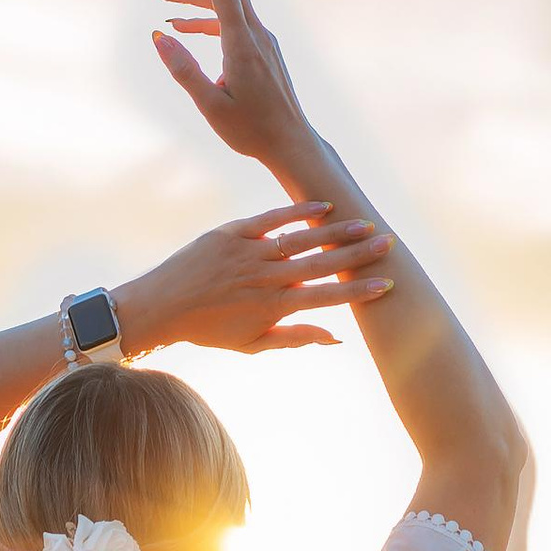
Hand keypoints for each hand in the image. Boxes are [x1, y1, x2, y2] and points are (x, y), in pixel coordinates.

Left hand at [120, 203, 394, 357]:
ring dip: (336, 232)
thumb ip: (296, 337)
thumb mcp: (253, 343)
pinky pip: (271, 219)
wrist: (162, 307)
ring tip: (365, 225)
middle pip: (322, 264)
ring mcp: (249, 253)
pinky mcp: (232, 233)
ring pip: (302, 240)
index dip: (358, 291)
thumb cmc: (209, 330)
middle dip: (358, 255)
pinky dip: (297, 212)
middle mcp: (266, 278)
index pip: (326, 297)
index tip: (387, 284)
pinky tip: (323, 206)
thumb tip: (336, 336)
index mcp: (273, 307)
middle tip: (388, 244)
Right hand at [151, 0, 317, 172]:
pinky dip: (205, 18)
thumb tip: (158, 36)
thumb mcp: (210, 105)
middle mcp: (255, 34)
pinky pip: (230, 22)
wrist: (291, 144)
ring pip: (226, 4)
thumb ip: (183, 70)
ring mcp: (261, 40)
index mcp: (242, 45)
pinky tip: (181, 27)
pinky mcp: (261, 49)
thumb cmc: (251, 131)